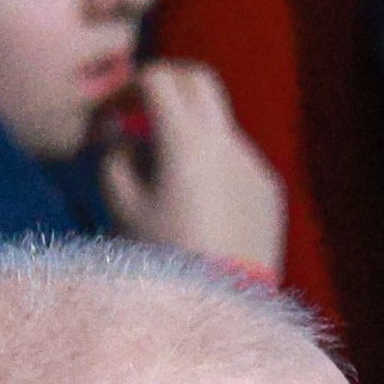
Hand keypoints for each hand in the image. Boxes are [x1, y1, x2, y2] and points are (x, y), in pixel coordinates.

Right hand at [98, 61, 286, 278]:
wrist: (222, 305)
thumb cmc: (162, 254)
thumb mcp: (121, 203)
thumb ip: (114, 153)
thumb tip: (119, 130)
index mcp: (187, 139)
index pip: (159, 78)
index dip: (130, 85)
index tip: (115, 110)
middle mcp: (228, 142)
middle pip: (199, 80)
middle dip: (167, 85)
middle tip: (142, 111)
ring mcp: (254, 164)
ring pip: (219, 124)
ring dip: (190, 132)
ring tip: (167, 177)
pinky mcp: (269, 189)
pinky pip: (237, 160)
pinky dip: (214, 163)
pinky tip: (201, 204)